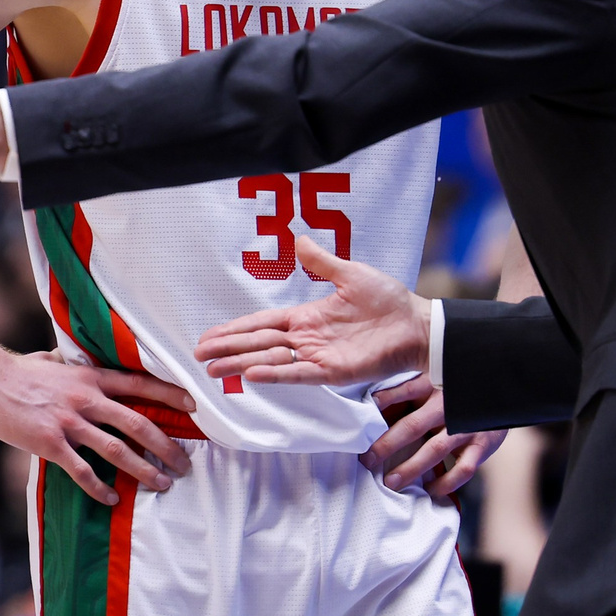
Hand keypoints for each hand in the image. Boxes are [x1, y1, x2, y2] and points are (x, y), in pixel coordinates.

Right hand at [0, 349, 195, 505]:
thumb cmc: (21, 370)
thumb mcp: (57, 361)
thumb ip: (76, 364)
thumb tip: (79, 358)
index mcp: (92, 377)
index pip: (141, 384)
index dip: (170, 395)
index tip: (194, 406)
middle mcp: (87, 398)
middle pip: (138, 423)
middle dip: (166, 446)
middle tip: (184, 464)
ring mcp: (69, 422)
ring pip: (117, 450)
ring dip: (143, 470)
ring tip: (161, 484)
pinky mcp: (50, 443)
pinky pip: (82, 471)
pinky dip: (100, 488)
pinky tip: (113, 499)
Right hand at [195, 235, 430, 385]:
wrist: (417, 324)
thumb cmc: (388, 301)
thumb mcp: (351, 274)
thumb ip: (322, 263)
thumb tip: (297, 240)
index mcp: (307, 317)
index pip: (262, 324)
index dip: (235, 329)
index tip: (209, 335)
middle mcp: (307, 339)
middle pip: (258, 344)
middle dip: (228, 348)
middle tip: (198, 356)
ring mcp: (318, 357)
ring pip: (271, 360)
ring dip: (242, 363)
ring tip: (213, 369)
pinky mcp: (332, 371)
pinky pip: (298, 373)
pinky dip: (275, 374)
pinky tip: (251, 375)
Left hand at [364, 384, 504, 499]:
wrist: (503, 393)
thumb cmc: (458, 390)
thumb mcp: (434, 381)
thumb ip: (406, 391)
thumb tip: (372, 404)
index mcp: (436, 384)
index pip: (403, 391)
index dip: (381, 404)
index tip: (362, 421)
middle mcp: (450, 405)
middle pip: (414, 425)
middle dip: (388, 445)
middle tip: (368, 460)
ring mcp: (467, 426)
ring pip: (436, 450)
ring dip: (411, 468)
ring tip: (391, 482)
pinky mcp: (482, 445)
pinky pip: (463, 469)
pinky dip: (445, 482)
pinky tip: (430, 489)